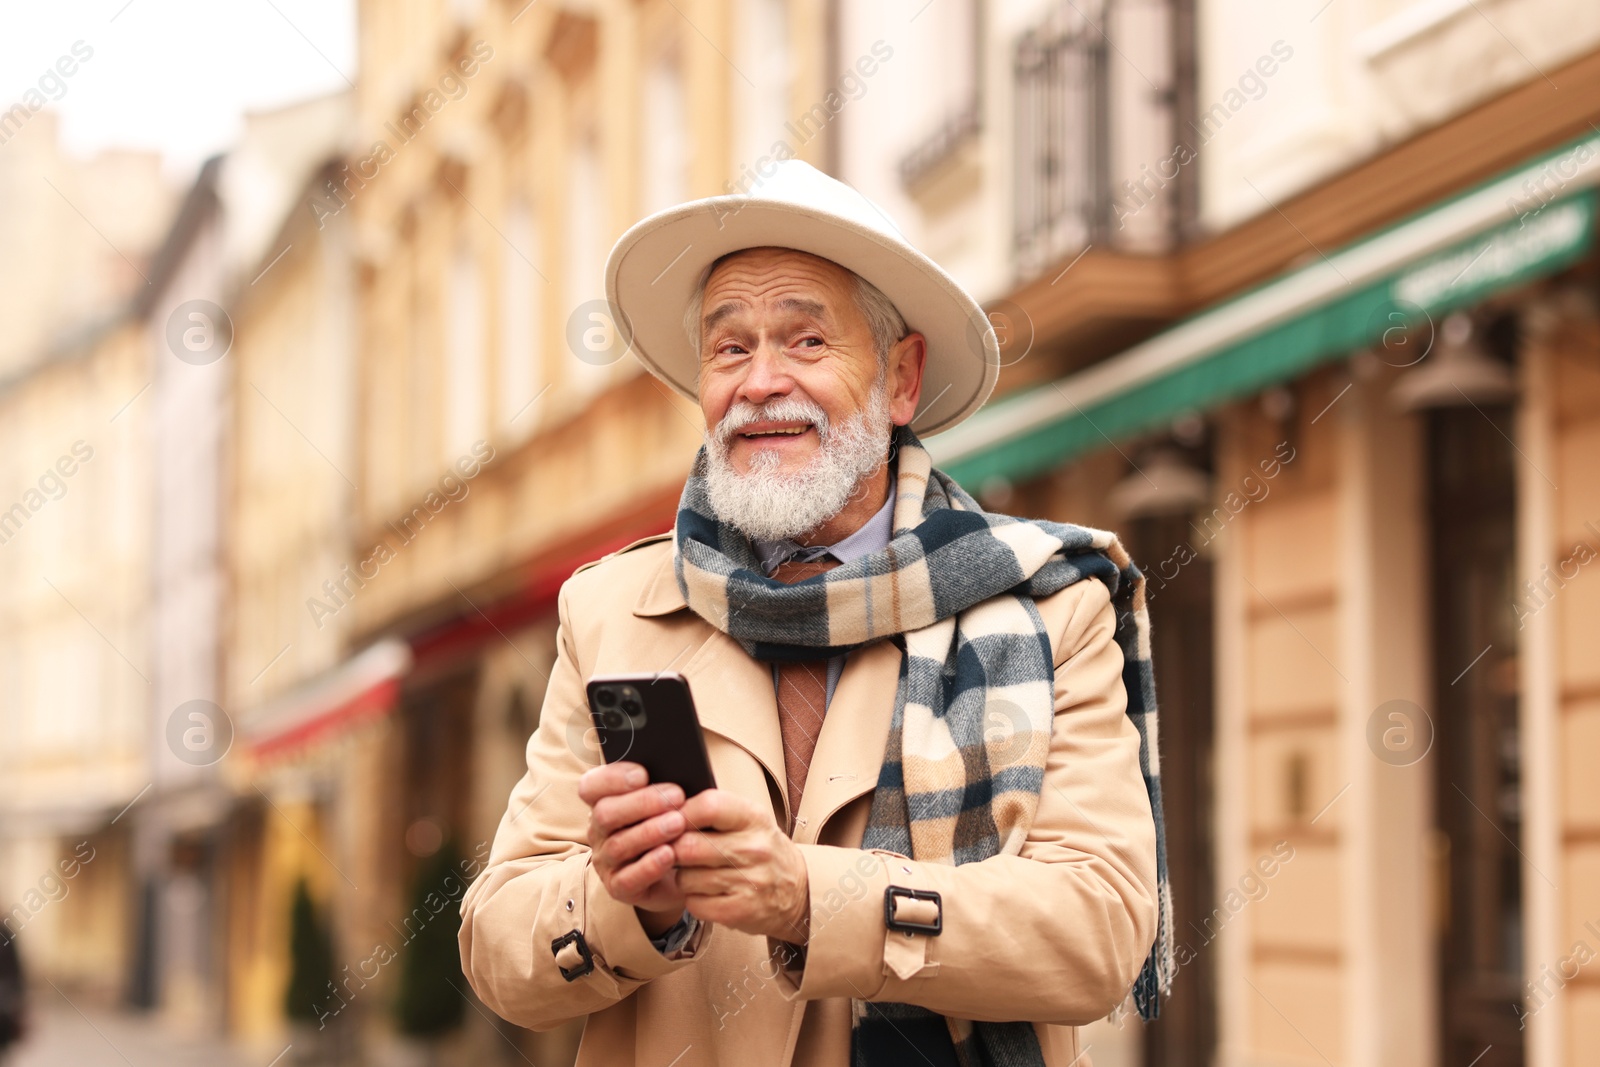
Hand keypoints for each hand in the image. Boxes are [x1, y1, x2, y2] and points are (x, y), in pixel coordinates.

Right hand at [578, 761, 688, 933]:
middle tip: (676, 796)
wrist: (677, 871)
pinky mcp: (619, 887)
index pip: (591, 787)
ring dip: (649, 832)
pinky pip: (628, 879)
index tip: (643, 774)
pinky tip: (670, 854)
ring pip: (618, 845)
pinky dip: (649, 866)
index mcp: (603, 803)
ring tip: (678, 823)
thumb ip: (662, 785)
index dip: (613, 779)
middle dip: (642, 803)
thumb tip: (677, 770)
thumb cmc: (669, 824)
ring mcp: (606, 861)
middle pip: (605, 813)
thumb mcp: (665, 803)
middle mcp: (599, 832)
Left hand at [672, 788, 809, 943]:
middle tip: (677, 852)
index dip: (682, 812)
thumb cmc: (763, 850)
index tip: (674, 819)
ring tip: (697, 874)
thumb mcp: (750, 821)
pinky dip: (693, 900)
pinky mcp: (741, 911)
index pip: (709, 806)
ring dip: (683, 877)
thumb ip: (715, 812)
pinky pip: (694, 904)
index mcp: (754, 818)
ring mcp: (749, 882)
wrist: (798, 890)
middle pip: (688, 846)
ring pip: (686, 878)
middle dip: (674, 850)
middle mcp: (754, 849)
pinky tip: (707, 893)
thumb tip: (668, 810)